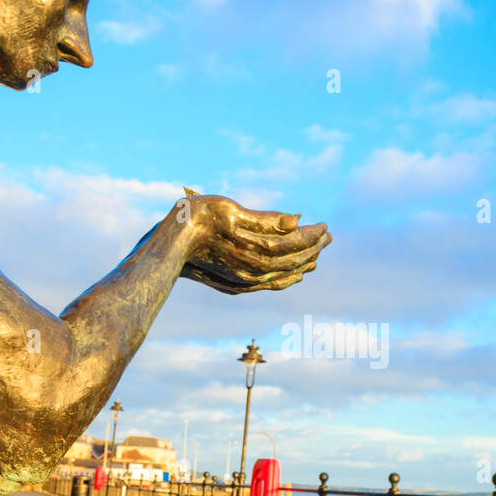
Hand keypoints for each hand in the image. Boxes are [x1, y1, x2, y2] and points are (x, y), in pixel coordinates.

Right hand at [176, 194, 329, 293]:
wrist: (166, 245)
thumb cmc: (194, 219)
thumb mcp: (229, 210)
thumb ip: (264, 219)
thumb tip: (296, 221)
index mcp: (252, 247)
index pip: (292, 243)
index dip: (311, 235)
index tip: (326, 226)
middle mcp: (251, 268)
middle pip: (291, 260)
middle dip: (312, 248)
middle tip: (329, 237)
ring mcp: (243, 279)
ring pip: (283, 274)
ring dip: (302, 264)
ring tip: (318, 256)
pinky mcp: (235, 284)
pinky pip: (269, 285)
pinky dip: (286, 280)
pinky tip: (295, 277)